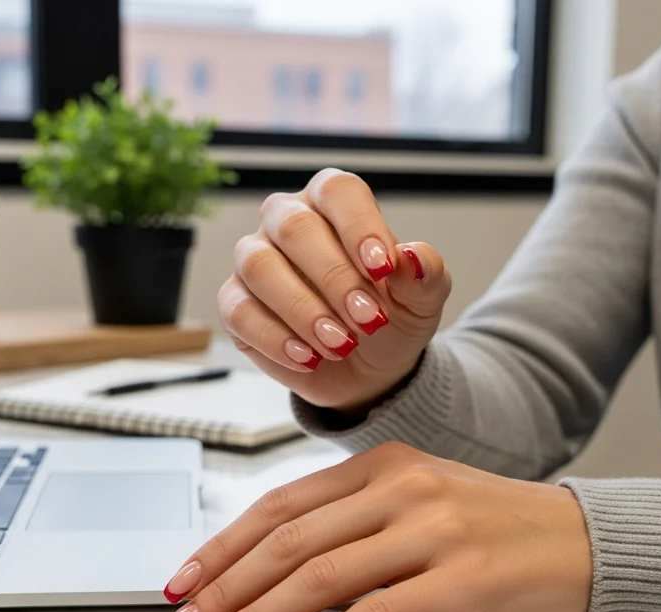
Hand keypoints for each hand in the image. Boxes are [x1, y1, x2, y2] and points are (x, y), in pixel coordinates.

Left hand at [158, 443, 592, 611]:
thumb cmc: (485, 523)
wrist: (576, 537)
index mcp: (380, 463)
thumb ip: (348, 527)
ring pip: (319, 578)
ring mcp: (431, 529)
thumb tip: (272, 579)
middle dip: (224, 589)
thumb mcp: (412, 504)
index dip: (223, 546)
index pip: (281, 505)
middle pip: (289, 541)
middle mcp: (400, 487)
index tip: (182, 583)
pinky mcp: (461, 580)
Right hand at [218, 169, 451, 411]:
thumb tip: (412, 257)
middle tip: (369, 321)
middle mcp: (286, 221)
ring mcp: (254, 261)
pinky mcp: (234, 304)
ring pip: (260, 267)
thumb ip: (426, 274)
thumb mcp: (421, 301)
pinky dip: (276, 339)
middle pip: (295, 228)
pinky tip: (309, 358)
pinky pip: (240, 311)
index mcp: (333, 204)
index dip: (359, 226)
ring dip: (303, 310)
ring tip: (341, 345)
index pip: (338, 192)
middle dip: (335, 278)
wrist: (368, 370)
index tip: (382, 269)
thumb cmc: (391, 319)